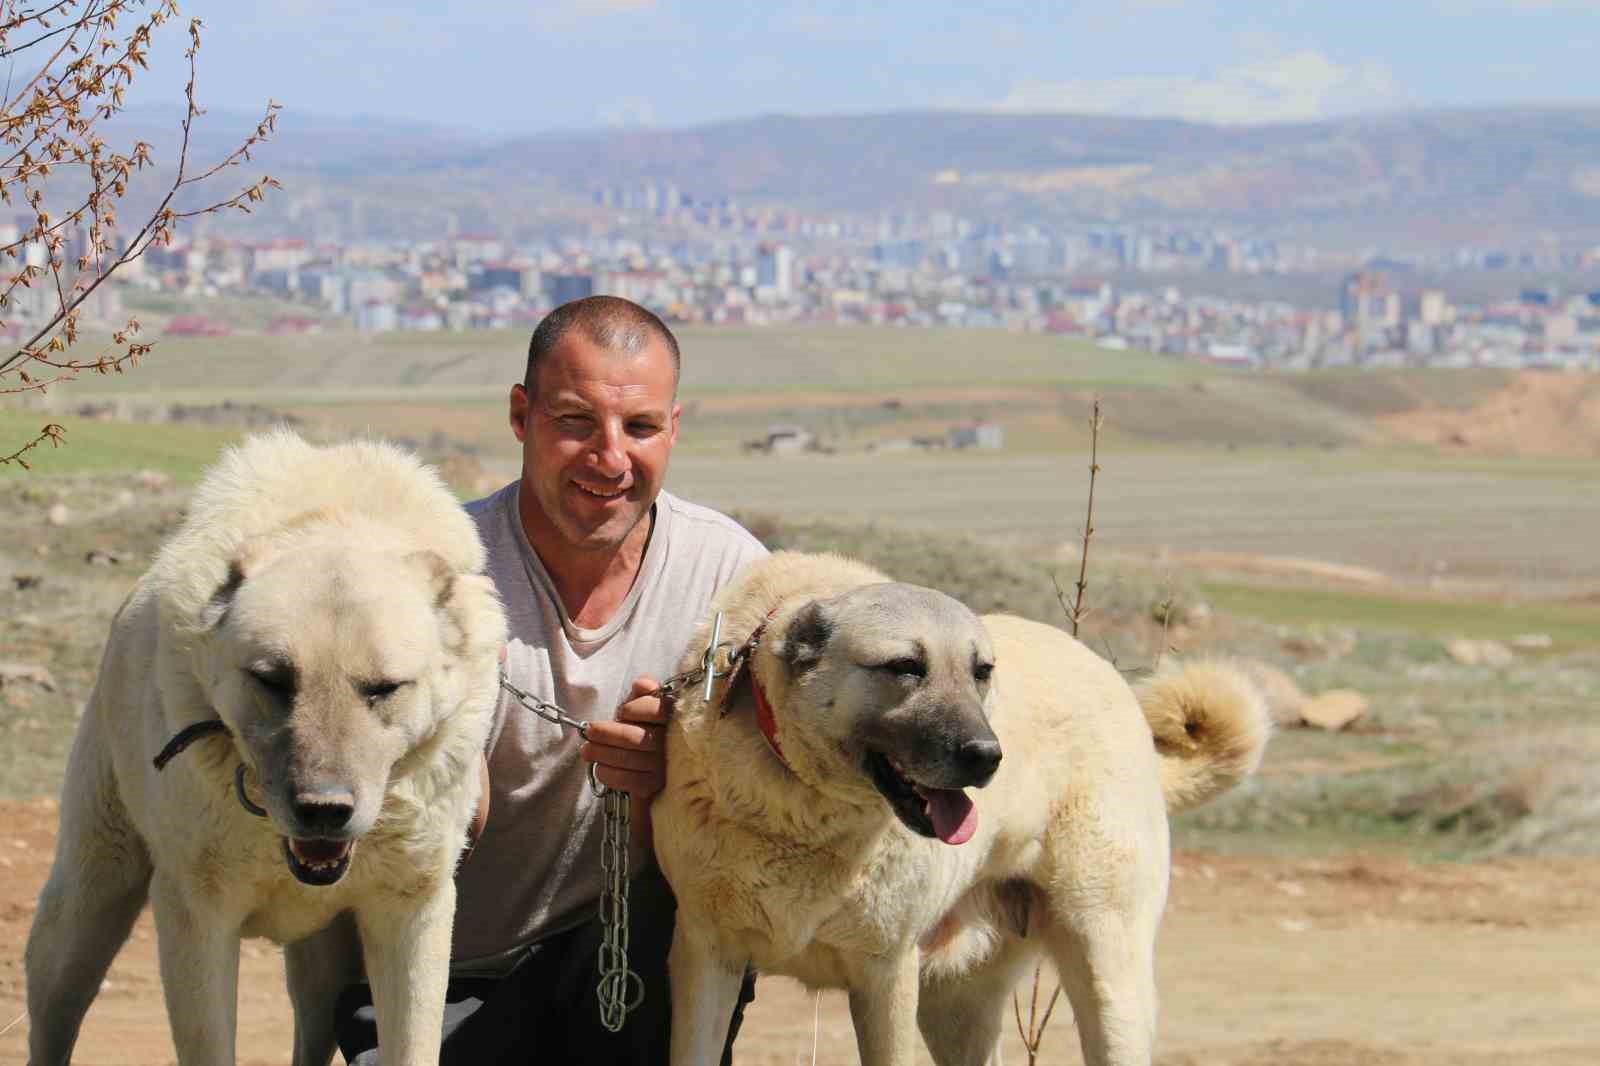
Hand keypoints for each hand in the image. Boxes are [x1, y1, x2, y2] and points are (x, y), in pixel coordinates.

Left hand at [580, 675, 669, 800]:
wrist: (654, 761)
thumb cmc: (646, 726)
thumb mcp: (644, 704)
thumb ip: (643, 692)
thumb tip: (641, 683)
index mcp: (672, 717)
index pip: (656, 710)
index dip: (635, 710)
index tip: (621, 712)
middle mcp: (672, 742)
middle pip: (636, 738)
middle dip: (606, 734)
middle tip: (589, 732)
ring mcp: (664, 765)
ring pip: (628, 759)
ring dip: (601, 754)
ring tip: (587, 750)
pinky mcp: (655, 785)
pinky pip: (629, 780)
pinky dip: (609, 774)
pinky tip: (600, 769)